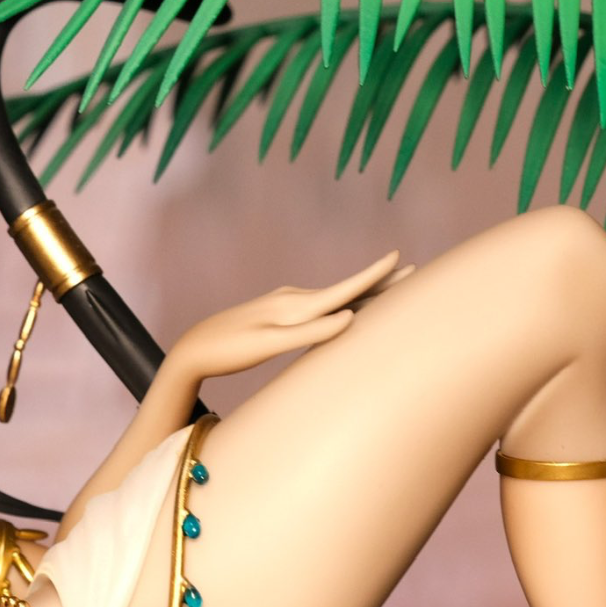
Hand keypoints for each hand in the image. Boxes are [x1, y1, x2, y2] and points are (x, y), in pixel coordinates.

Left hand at [165, 250, 407, 380]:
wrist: (195, 348)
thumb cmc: (230, 350)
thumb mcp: (268, 345)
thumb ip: (308, 333)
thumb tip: (349, 318)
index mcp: (295, 307)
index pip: (343, 290)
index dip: (372, 276)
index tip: (397, 256)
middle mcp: (293, 299)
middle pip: (344, 290)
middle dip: (377, 282)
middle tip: (410, 270)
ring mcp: (285, 304)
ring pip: (332, 297)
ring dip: (361, 292)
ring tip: (388, 289)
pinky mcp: (278, 313)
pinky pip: (318, 305)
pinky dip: (339, 302)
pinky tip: (344, 307)